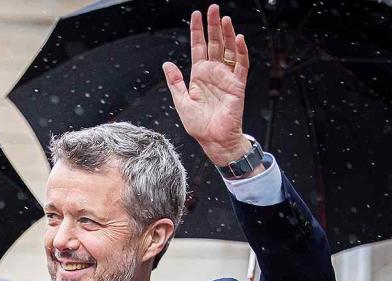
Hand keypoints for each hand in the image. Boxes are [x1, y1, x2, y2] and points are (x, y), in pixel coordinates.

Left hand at [163, 4, 251, 166]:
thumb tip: (167, 64)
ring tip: (225, 19)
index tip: (196, 15)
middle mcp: (213, 73)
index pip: (198, 47)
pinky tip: (239, 39)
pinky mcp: (238, 85)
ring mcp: (226, 77)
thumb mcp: (181, 101)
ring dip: (228, 34)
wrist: (213, 139)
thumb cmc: (199, 125)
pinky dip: (241, 52)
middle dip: (214, 26)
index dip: (197, 32)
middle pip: (214, 44)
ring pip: (228, 50)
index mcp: (199, 75)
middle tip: (213, 9)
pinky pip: (241, 65)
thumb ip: (175, 82)